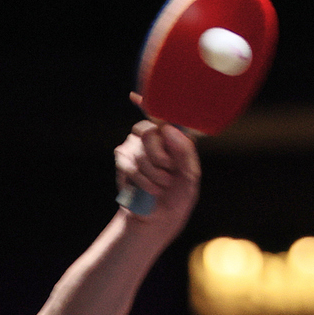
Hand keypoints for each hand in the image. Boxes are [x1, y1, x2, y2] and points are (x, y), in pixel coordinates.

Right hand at [115, 111, 200, 226]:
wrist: (160, 218)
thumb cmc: (178, 195)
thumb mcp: (190, 175)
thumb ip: (184, 151)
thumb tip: (167, 128)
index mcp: (173, 136)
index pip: (163, 113)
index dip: (149, 100)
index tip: (136, 96)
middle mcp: (153, 136)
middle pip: (150, 132)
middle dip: (160, 158)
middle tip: (168, 173)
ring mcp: (135, 145)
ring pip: (141, 153)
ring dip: (154, 176)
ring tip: (160, 186)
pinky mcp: (122, 158)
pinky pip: (130, 166)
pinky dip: (143, 182)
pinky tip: (150, 189)